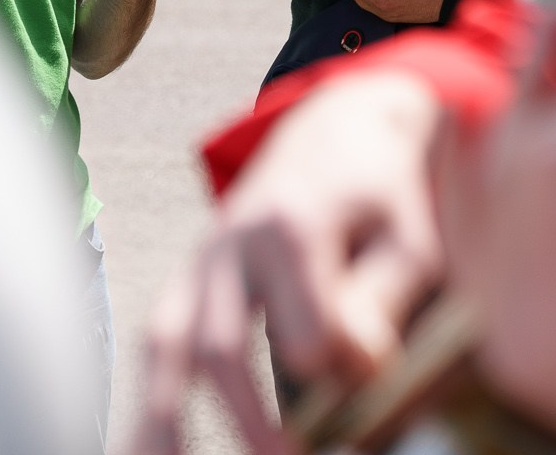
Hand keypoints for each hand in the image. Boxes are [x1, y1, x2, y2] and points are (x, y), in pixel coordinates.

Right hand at [135, 72, 445, 454]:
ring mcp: (200, 260)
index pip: (306, 327)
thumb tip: (357, 370)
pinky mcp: (186, 278)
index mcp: (293, 225)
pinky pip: (156, 344)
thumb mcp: (408, 237)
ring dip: (165, 419)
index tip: (376, 372)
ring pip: (168, 346)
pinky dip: (149, 401)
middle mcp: (231, 242)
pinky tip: (147, 452)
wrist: (335, 132)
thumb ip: (383, 299)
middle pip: (220, 343)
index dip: (343, 367)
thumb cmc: (381, 195)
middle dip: (248, 419)